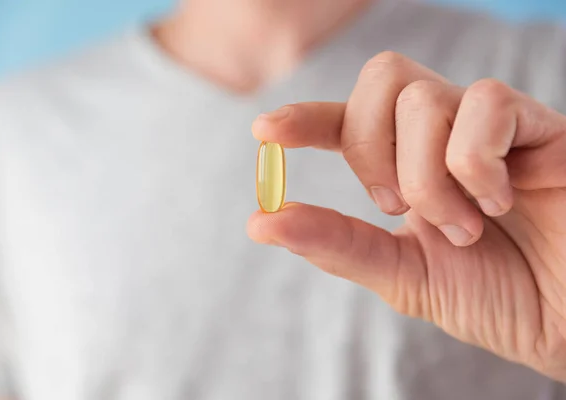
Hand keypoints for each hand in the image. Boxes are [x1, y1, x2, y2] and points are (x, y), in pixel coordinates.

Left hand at [248, 52, 565, 380]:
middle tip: (394, 205)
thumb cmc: (495, 297)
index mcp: (408, 165)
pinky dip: (476, 165)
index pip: (349, 119)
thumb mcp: (402, 274)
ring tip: (465, 225)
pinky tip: (501, 199)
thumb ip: (337, 244)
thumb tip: (259, 221)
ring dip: (428, 177)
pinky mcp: (539, 125)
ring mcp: (490, 126)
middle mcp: (445, 134)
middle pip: (382, 78)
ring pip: (423, 98)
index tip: (265, 131)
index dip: (307, 118)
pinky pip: (485, 105)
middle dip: (371, 148)